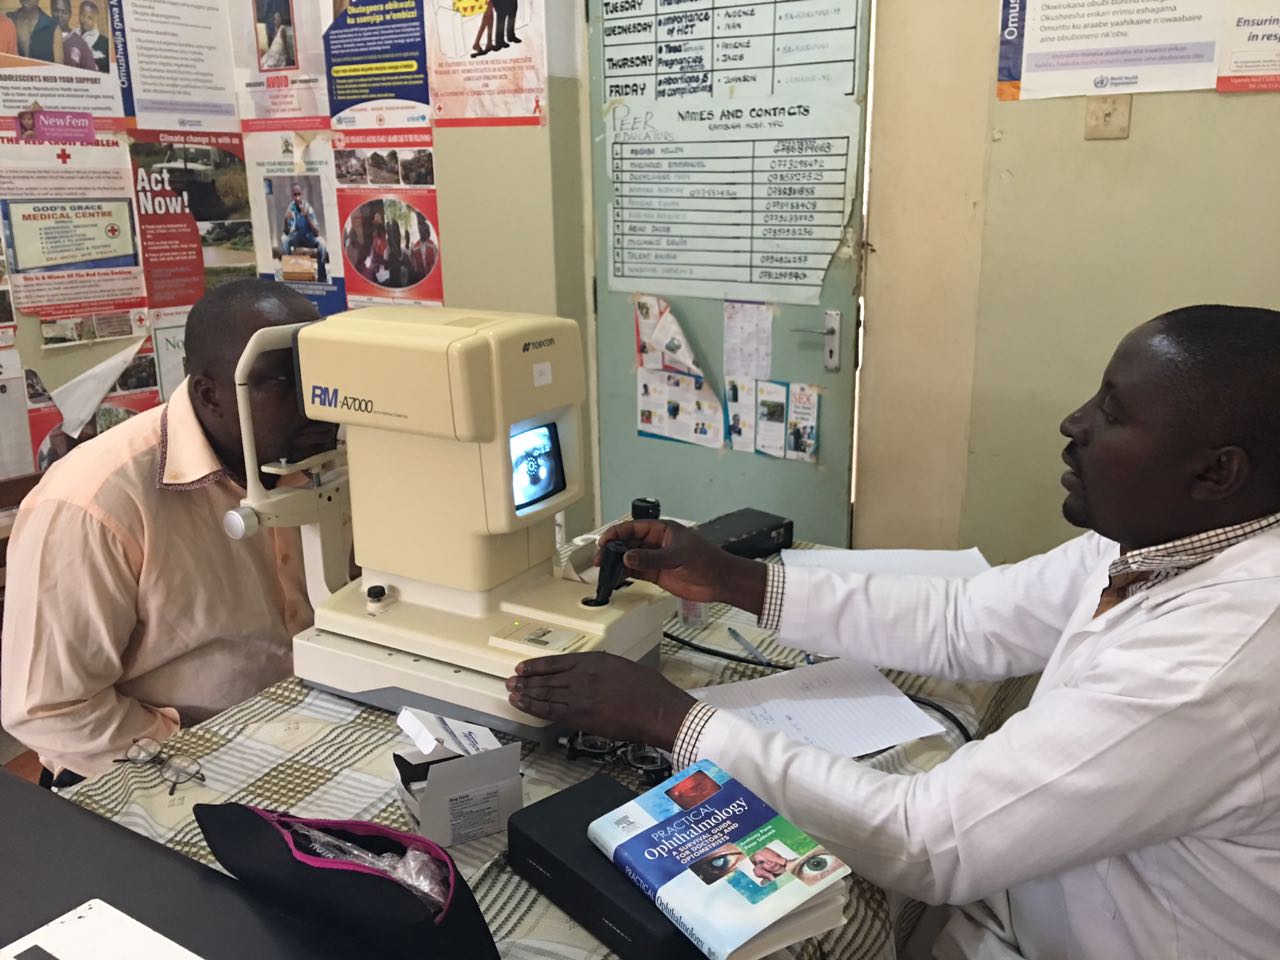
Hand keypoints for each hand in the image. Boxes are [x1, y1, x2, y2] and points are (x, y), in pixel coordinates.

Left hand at [506, 652, 695, 750]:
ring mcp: (579, 696)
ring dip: (526, 693)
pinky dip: (533, 708)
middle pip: (547, 678)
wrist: (656, 709)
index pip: (557, 662)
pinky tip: (522, 705)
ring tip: (512, 693)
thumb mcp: (622, 667)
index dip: (537, 666)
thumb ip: (601, 670)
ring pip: (545, 694)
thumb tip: (590, 676)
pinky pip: (550, 711)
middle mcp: (582, 675)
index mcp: (593, 661)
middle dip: (527, 681)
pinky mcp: (580, 715)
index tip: (523, 667)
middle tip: (511, 681)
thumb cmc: (648, 689)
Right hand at [596, 520, 766, 614]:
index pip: (633, 527)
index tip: (604, 541)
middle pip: (627, 543)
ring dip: (616, 563)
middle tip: (600, 559)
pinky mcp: (655, 574)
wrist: (718, 580)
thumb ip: (650, 558)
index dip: (616, 533)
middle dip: (612, 549)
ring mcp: (654, 558)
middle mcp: (655, 543)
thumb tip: (627, 557)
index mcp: (661, 530)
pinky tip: (615, 577)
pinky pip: (635, 572)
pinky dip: (623, 574)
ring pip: (629, 558)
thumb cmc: (706, 559)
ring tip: (604, 570)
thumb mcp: (676, 555)